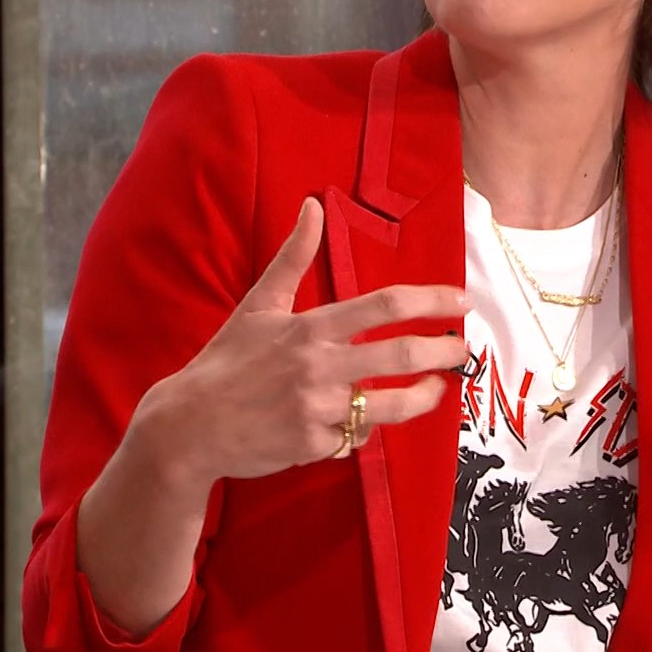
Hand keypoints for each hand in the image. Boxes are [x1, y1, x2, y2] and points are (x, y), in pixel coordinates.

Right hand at [134, 197, 470, 490]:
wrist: (190, 425)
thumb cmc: (227, 361)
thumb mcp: (259, 304)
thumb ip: (293, 257)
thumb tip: (313, 205)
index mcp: (309, 327)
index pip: (384, 307)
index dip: (430, 300)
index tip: (459, 300)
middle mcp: (318, 366)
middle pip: (400, 356)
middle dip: (442, 351)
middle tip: (462, 348)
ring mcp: (317, 409)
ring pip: (390, 405)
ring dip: (424, 398)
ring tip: (439, 389)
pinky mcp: (314, 445)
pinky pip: (356, 435)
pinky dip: (363, 428)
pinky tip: (363, 419)